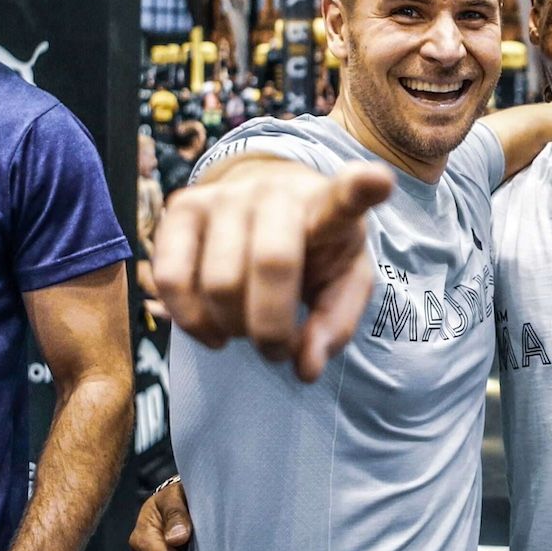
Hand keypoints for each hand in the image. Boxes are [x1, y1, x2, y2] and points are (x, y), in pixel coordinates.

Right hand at [152, 157, 391, 378]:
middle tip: (277, 350)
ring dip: (234, 328)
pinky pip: (171, 277)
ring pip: (219, 281)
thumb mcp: (342, 284)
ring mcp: (225, 195)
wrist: (267, 204)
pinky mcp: (182, 206)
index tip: (379, 181)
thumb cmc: (315, 251)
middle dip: (272, 329)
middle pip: (271, 264)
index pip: (345, 197)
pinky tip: (214, 329)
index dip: (361, 189)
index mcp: (328, 208)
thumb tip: (304, 368)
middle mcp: (275, 192)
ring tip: (247, 330)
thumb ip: (333, 326)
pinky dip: (191, 320)